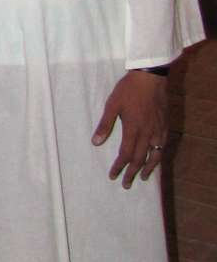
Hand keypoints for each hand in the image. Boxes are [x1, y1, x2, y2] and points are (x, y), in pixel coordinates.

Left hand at [92, 70, 168, 187]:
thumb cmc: (128, 89)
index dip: (119, 167)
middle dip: (132, 173)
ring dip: (148, 168)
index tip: (113, 175)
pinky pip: (163, 145)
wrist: (150, 77)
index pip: (125, 155)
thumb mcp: (112, 105)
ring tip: (143, 178)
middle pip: (140, 159)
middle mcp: (147, 133)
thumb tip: (95, 142)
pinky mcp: (165, 125)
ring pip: (154, 155)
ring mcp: (158, 130)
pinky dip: (159, 156)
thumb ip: (105, 124)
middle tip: (126, 184)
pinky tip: (156, 158)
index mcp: (133, 129)